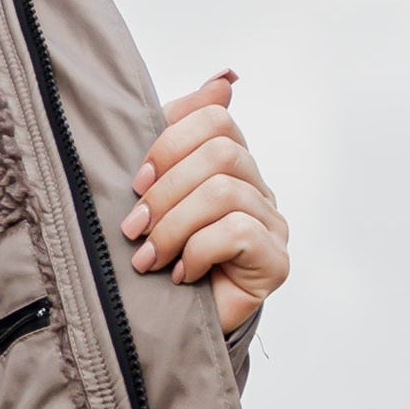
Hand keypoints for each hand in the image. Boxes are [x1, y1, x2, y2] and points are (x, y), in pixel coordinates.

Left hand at [126, 70, 289, 335]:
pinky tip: (182, 274)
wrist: (170, 328)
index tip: (137, 183)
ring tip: (150, 259)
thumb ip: (179, 132)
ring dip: (173, 228)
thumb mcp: (155, 191)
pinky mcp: (275, 261)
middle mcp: (256, 188)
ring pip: (223, 193)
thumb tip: (224, 80)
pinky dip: (198, 252)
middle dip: (165, 192)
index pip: (214, 119)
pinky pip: (237, 231)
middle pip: (220, 154)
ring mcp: (271, 224)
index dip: (170, 144)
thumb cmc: (158, 257)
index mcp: (229, 163)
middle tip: (134, 229)